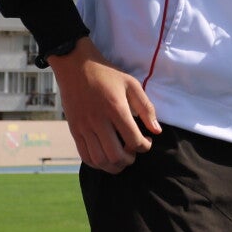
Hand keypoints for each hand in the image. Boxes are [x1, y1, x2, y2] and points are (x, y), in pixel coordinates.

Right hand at [51, 39, 160, 172]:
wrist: (76, 66)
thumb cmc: (107, 74)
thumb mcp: (131, 84)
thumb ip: (146, 108)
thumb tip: (157, 131)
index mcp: (115, 108)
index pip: (133, 140)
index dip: (145, 146)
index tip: (147, 140)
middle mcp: (98, 121)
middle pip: (116, 155)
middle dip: (129, 160)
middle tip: (134, 153)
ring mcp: (84, 127)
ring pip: (100, 160)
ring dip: (114, 165)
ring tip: (121, 158)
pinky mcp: (74, 130)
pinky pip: (85, 156)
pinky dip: (97, 164)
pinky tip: (106, 158)